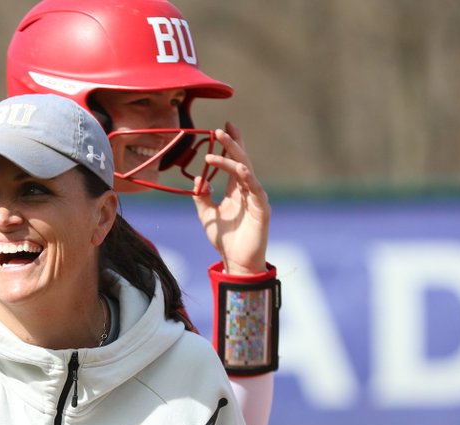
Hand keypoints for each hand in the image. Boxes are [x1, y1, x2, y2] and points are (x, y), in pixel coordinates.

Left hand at [192, 123, 271, 275]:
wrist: (236, 262)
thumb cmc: (224, 240)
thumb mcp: (206, 215)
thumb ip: (201, 197)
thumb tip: (197, 179)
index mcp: (236, 190)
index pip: (233, 162)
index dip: (229, 145)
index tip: (222, 128)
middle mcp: (247, 190)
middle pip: (241, 160)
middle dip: (232, 143)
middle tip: (220, 129)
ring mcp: (256, 198)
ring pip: (246, 170)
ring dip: (233, 155)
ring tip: (222, 142)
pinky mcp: (262, 209)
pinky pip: (255, 189)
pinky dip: (248, 177)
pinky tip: (240, 167)